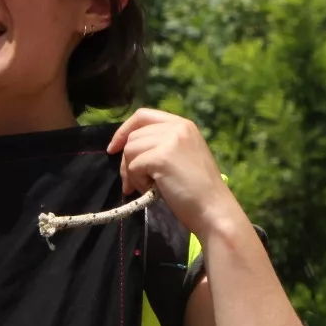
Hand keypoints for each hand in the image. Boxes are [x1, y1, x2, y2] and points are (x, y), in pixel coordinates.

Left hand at [108, 108, 241, 239]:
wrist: (212, 209)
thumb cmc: (198, 190)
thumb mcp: (182, 156)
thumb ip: (161, 145)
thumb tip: (126, 149)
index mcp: (183, 125)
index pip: (143, 116)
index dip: (124, 130)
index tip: (113, 148)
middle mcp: (178, 127)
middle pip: (133, 136)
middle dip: (127, 162)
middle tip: (133, 184)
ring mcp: (170, 140)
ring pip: (130, 151)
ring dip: (133, 173)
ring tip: (149, 187)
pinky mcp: (161, 157)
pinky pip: (133, 167)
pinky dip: (138, 182)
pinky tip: (154, 191)